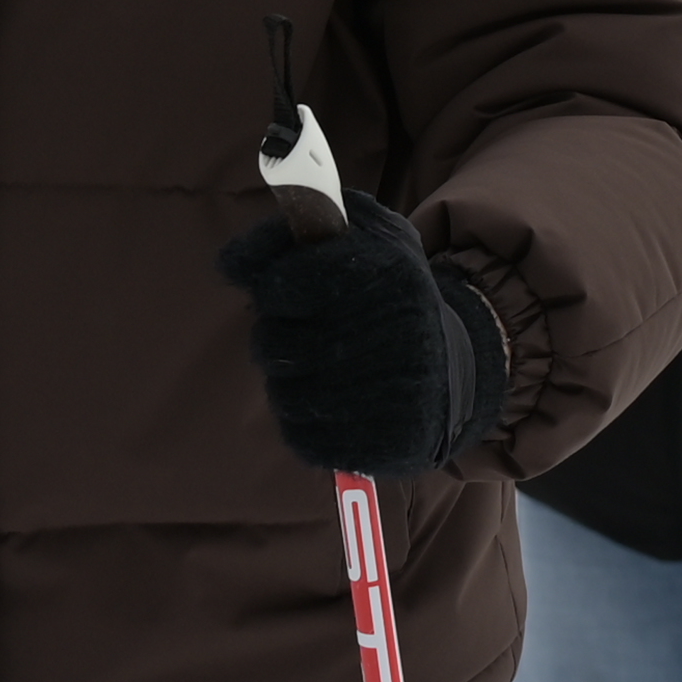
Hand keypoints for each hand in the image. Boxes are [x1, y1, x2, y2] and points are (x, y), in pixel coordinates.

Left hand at [214, 186, 505, 474]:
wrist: (451, 369)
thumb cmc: (390, 294)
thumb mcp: (362, 237)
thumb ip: (292, 235)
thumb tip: (230, 263)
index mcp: (388, 272)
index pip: (281, 285)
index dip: (275, 288)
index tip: (290, 288)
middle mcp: (393, 333)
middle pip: (271, 344)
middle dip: (280, 335)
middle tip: (311, 329)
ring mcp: (387, 394)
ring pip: (281, 391)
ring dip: (291, 379)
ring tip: (327, 365)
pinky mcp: (379, 445)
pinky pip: (300, 435)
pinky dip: (306, 419)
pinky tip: (335, 401)